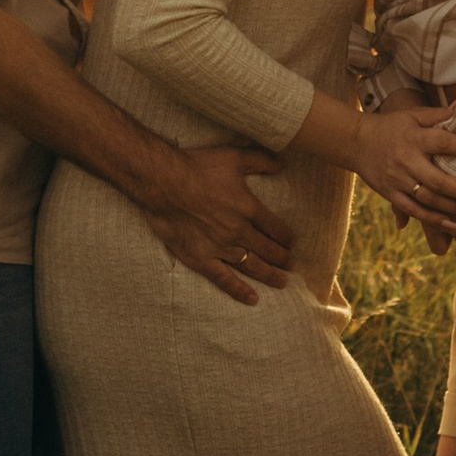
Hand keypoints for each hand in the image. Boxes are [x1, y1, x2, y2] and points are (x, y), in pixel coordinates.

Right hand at [142, 141, 296, 303]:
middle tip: (291, 264)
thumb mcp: (234, 156)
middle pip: (268, 250)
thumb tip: (284, 164)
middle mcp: (239, 231)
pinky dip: (239, 291)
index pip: (276, 228)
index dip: (287, 237)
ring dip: (270, 275)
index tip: (292, 242)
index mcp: (249, 208)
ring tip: (282, 282)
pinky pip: (224, 279)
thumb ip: (261, 160)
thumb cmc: (197, 166)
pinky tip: (252, 299)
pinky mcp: (201, 258)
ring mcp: (220, 247)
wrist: (163, 182)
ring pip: (252, 266)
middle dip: (283, 258)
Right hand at [356, 94, 455, 249]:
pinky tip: (454, 225)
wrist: (355, 142)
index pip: (445, 143)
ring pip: (430, 200)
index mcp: (414, 137)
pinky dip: (435, 220)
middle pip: (440, 181)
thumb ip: (439, 114)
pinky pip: (414, 211)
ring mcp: (397, 180)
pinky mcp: (390, 194)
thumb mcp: (412, 115)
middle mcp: (406, 160)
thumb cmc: (390, 126)